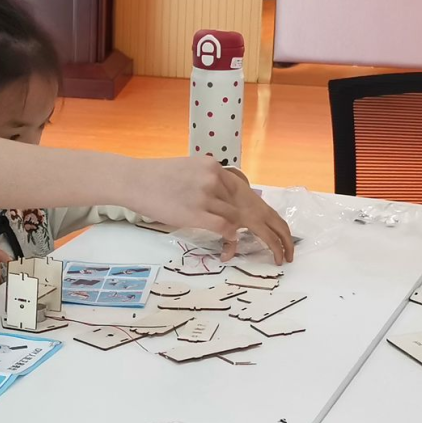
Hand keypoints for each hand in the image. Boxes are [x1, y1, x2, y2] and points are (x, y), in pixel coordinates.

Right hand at [131, 157, 294, 263]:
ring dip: (247, 239)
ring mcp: (206, 194)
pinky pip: (225, 228)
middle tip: (288, 250)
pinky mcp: (196, 212)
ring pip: (237, 219)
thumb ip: (209, 182)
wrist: (133, 179)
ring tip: (257, 255)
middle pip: (253, 207)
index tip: (276, 230)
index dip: (264, 215)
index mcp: (214, 168)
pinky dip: (231, 241)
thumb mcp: (189, 171)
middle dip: (275, 231)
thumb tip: (224, 201)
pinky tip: (229, 251)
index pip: (247, 193)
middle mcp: (215, 178)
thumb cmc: (156, 178)